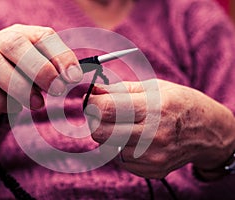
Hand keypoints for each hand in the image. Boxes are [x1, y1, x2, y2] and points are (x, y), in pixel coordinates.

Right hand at [0, 24, 82, 116]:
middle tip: (56, 90)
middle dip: (40, 70)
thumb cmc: (24, 73)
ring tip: (37, 103)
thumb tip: (72, 77)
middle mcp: (0, 40)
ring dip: (19, 87)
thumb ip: (58, 70)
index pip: (44, 37)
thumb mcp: (44, 68)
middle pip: (15, 44)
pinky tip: (13, 108)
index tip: (73, 78)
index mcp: (24, 34)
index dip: (61, 57)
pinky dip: (0, 101)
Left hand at [86, 79, 234, 178]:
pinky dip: (122, 148)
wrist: (206, 130)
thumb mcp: (152, 87)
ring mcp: (153, 156)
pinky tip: (137, 139)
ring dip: (110, 135)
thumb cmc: (178, 102)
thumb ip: (119, 90)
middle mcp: (153, 135)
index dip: (91, 104)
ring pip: (108, 147)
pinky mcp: (152, 170)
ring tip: (127, 125)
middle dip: (95, 121)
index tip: (91, 100)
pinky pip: (122, 159)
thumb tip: (92, 92)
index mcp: (153, 108)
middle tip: (103, 113)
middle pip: (100, 133)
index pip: (106, 109)